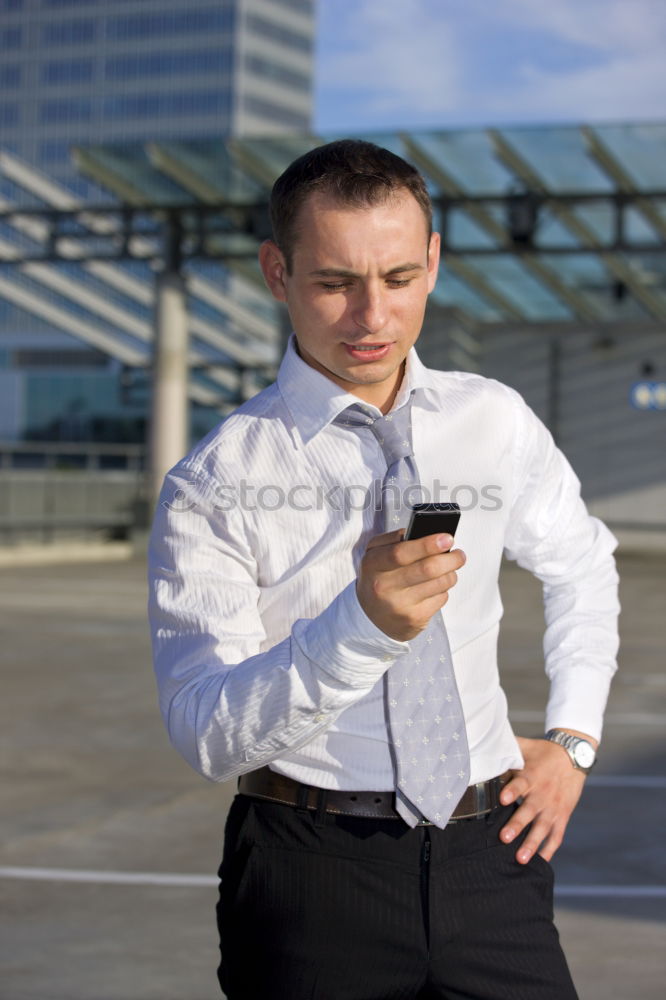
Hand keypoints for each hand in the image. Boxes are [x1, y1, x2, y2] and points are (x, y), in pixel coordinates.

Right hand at [357, 529, 464, 640]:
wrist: (372, 615)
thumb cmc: (379, 577)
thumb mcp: (376, 554)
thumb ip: (393, 539)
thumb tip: (422, 532)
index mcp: (373, 564)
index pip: (400, 553)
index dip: (427, 545)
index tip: (447, 538)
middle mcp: (383, 587)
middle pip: (427, 569)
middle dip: (450, 559)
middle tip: (459, 554)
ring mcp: (399, 606)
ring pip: (440, 583)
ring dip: (450, 573)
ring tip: (448, 569)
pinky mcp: (414, 619)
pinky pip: (441, 598)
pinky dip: (443, 589)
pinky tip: (434, 588)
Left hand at [498, 735, 591, 863]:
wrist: (573, 756)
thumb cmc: (542, 752)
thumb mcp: (524, 747)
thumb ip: (505, 749)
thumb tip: (482, 746)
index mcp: (531, 776)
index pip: (520, 784)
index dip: (511, 791)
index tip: (502, 799)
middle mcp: (542, 793)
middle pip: (529, 811)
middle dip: (517, 825)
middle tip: (504, 838)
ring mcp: (553, 807)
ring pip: (543, 828)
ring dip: (532, 844)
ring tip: (521, 858)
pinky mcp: (563, 816)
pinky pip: (557, 835)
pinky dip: (550, 849)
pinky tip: (541, 862)